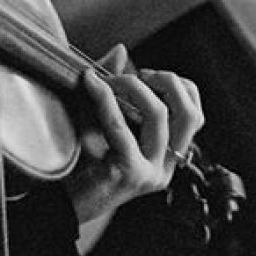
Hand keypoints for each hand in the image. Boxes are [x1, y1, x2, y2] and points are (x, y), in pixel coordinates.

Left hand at [65, 47, 203, 228]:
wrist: (59, 206)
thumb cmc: (81, 164)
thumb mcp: (102, 120)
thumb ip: (114, 87)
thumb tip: (121, 49)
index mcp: (167, 158)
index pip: (195, 115)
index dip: (180, 87)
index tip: (149, 75)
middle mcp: (165, 168)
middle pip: (189, 114)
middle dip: (168, 82)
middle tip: (138, 74)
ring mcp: (150, 173)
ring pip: (159, 116)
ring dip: (134, 87)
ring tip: (110, 79)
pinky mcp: (128, 174)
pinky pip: (121, 128)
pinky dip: (106, 100)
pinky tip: (92, 84)